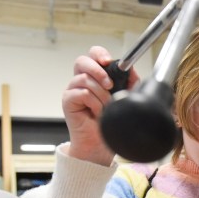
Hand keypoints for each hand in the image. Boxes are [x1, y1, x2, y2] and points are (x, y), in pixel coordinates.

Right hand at [62, 46, 139, 165]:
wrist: (101, 143)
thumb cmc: (111, 121)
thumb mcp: (125, 98)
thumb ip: (129, 82)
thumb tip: (130, 68)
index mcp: (95, 76)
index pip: (92, 55)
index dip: (99, 54)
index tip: (108, 61)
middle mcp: (82, 80)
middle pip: (82, 61)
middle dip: (97, 70)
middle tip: (109, 85)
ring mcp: (73, 90)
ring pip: (85, 79)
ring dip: (101, 94)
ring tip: (105, 107)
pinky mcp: (68, 101)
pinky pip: (83, 94)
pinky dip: (94, 103)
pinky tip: (97, 113)